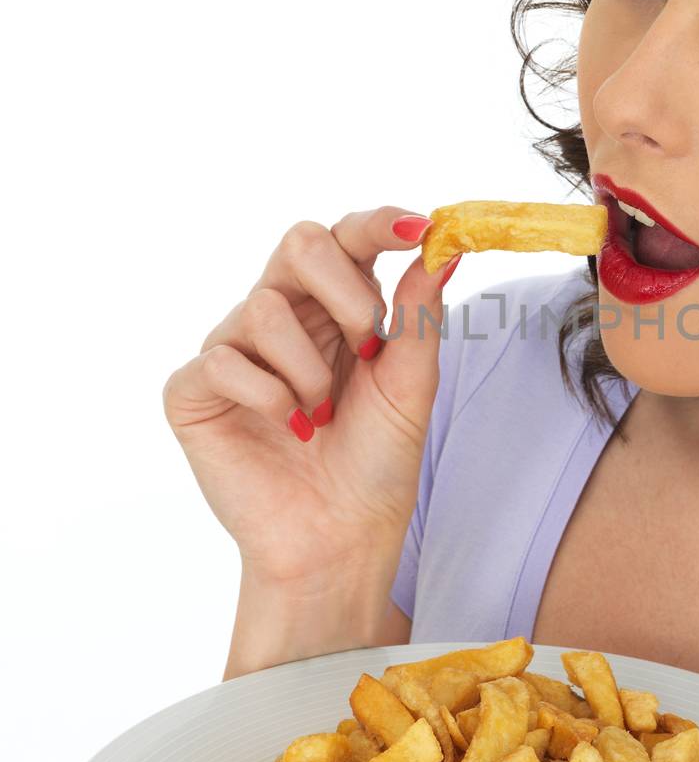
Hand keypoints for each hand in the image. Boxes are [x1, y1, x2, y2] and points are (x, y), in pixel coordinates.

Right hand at [162, 205, 455, 588]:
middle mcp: (282, 316)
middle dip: (344, 291)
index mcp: (335, 306)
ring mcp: (234, 350)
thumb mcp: (411, 384)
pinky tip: (291, 429)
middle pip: (298, 242)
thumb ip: (420, 315)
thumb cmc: (376, 463)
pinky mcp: (194, 391)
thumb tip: (442, 247)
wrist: (341, 537)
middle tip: (367, 348)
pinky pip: (223, 360)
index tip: (415, 228)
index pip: (346, 238)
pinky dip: (269, 396)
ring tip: (324, 415)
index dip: (376, 224)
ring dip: (312, 369)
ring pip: (264, 307)